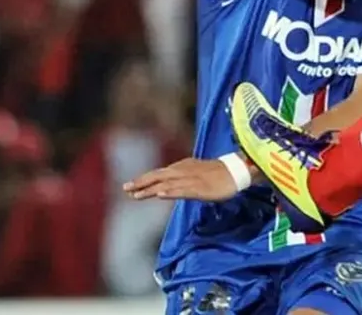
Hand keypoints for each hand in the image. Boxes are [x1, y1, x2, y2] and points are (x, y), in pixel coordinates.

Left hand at [123, 158, 241, 201]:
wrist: (236, 172)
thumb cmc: (217, 174)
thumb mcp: (195, 173)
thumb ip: (181, 179)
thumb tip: (167, 186)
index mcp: (181, 167)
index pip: (158, 173)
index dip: (143, 179)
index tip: (129, 186)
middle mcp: (183, 171)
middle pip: (158, 176)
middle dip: (141, 183)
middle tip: (125, 189)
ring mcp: (190, 179)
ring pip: (166, 184)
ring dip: (150, 189)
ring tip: (136, 195)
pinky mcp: (199, 188)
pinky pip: (182, 190)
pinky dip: (170, 191)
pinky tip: (161, 195)